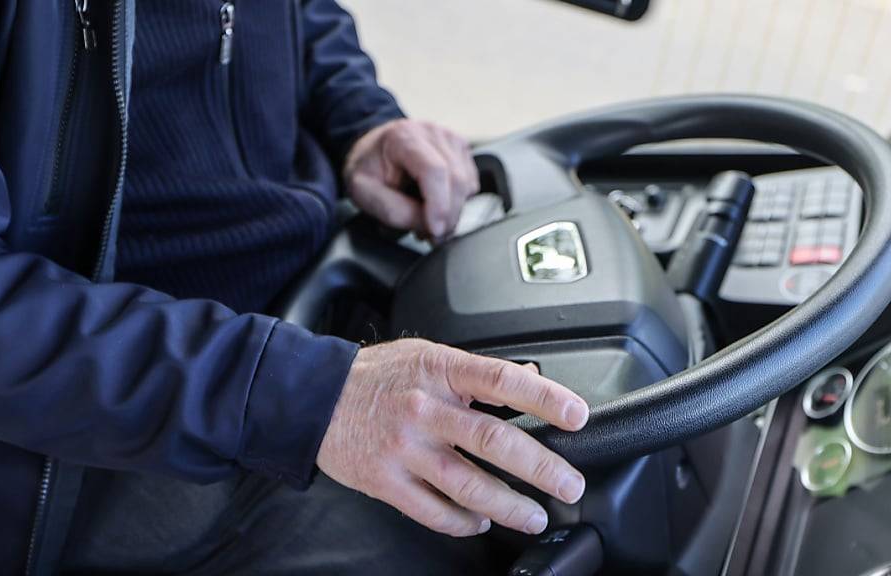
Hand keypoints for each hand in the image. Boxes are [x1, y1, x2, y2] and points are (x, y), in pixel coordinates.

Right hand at [317, 339, 588, 536]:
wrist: (313, 397)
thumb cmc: (376, 376)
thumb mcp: (426, 355)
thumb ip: (473, 371)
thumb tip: (528, 376)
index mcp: (440, 369)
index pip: (503, 380)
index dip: (545, 397)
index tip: (577, 415)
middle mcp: (424, 408)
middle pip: (493, 439)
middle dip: (540, 467)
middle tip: (570, 484)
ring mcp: (404, 447)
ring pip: (467, 484)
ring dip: (509, 506)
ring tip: (535, 516)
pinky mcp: (385, 480)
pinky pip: (432, 510)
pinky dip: (463, 522)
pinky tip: (481, 523)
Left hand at [344, 119, 479, 238]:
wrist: (375, 149)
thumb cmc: (369, 168)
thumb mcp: (363, 192)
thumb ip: (393, 210)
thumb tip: (426, 225)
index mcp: (404, 138)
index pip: (434, 171)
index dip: (439, 205)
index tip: (435, 230)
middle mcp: (432, 133)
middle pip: (456, 180)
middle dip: (447, 217)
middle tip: (431, 237)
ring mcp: (450, 139)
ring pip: (466, 185)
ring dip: (452, 212)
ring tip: (428, 219)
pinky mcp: (462, 150)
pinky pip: (470, 184)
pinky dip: (458, 202)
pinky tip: (437, 203)